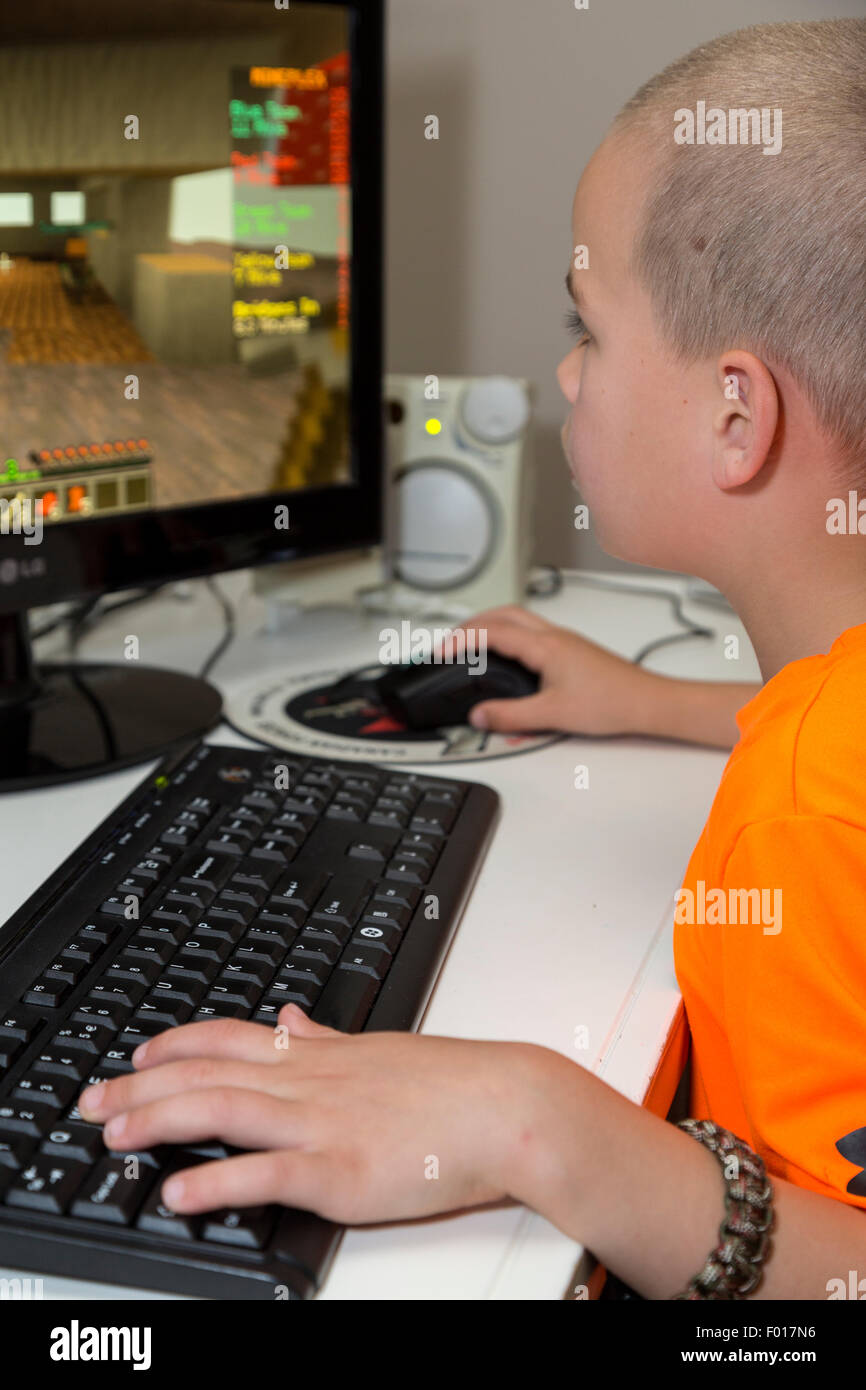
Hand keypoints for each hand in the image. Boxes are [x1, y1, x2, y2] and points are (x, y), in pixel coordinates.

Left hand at [78, 1006, 538, 1223]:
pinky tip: (179, 1192)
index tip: (136, 1053)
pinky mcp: (340, 1171)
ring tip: (114, 1133)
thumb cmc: (454, 1083)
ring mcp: (322, 1124)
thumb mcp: (381, 1047)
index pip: (231, 1036)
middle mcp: (310, 1083)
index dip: (174, 1043)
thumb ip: (327, 1036)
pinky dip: (215, 1183)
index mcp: (320, 1055)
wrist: (508, 1107)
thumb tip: (290, 1015)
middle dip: (142, 1084)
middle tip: (95, 1099)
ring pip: (223, 1110)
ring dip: (160, 1120)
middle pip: (209, 1072)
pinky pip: (266, 1174)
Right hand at [439, 604, 651, 735]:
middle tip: (450, 641)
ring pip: (519, 619)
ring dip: (491, 625)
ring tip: (471, 642)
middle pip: (503, 614)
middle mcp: (555, 636)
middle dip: (472, 623)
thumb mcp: (553, 715)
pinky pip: (532, 631)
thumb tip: (480, 715)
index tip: (440, 651)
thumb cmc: (613, 702)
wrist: (647, 702)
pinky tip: (507, 654)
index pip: (493, 632)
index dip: (461, 639)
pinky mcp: (572, 650)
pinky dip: (509, 635)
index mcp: (546, 646)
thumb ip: (511, 715)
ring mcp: (564, 640)